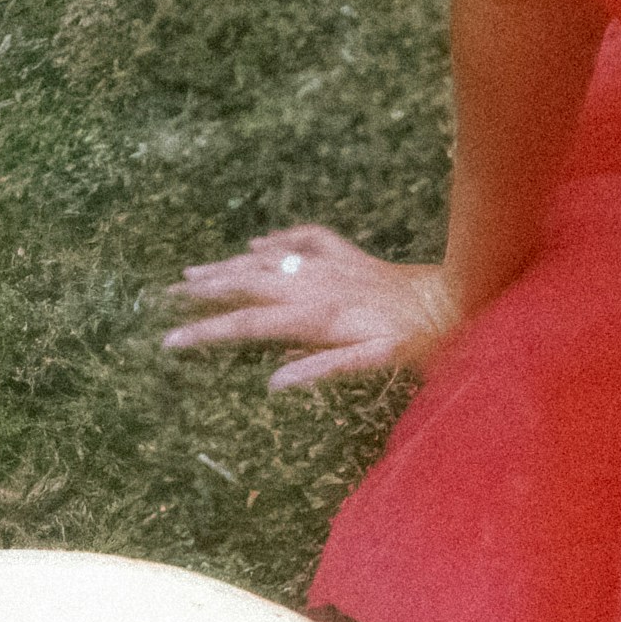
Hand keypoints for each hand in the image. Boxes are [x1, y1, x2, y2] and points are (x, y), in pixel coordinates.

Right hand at [162, 227, 461, 389]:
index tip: (169, 341)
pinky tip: (260, 244)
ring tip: (193, 271)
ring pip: (267, 262)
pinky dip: (279, 242)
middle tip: (165, 296)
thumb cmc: (417, 341)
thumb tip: (271, 382)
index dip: (206, 333)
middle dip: (203, 292)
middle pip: (246, 286)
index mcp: (315, 316)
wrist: (454, 300)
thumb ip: (321, 369)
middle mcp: (315, 286)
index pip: (247, 325)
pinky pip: (305, 240)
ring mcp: (331, 266)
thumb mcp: (372, 364)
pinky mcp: (349, 255)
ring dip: (228, 266)